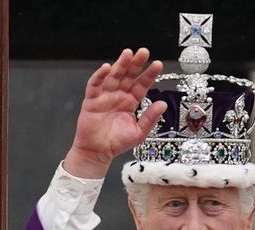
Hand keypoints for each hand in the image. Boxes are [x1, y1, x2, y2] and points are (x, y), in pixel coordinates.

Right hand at [63, 48, 167, 178]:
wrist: (98, 152)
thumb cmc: (117, 142)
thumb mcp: (139, 132)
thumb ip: (150, 118)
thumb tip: (163, 105)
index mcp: (131, 101)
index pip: (142, 84)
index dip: (149, 74)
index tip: (158, 64)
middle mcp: (119, 95)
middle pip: (128, 76)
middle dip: (136, 64)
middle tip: (143, 52)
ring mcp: (105, 95)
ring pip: (113, 76)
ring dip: (120, 64)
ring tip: (128, 54)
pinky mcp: (92, 99)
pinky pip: (95, 85)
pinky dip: (100, 76)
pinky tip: (106, 68)